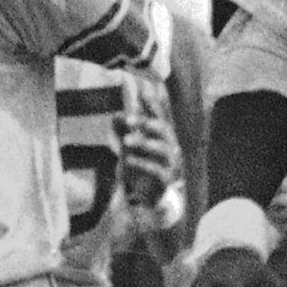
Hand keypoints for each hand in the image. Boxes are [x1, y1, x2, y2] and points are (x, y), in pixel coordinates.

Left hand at [119, 90, 181, 218]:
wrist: (146, 197)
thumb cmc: (138, 165)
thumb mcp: (126, 146)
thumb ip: (122, 130)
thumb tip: (116, 116)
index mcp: (161, 134)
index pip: (158, 114)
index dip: (153, 102)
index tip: (143, 89)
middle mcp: (169, 145)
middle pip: (162, 128)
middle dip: (146, 121)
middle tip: (128, 119)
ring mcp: (170, 162)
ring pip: (162, 148)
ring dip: (143, 142)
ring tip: (127, 141)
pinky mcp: (167, 178)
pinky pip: (156, 169)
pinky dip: (142, 163)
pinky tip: (127, 160)